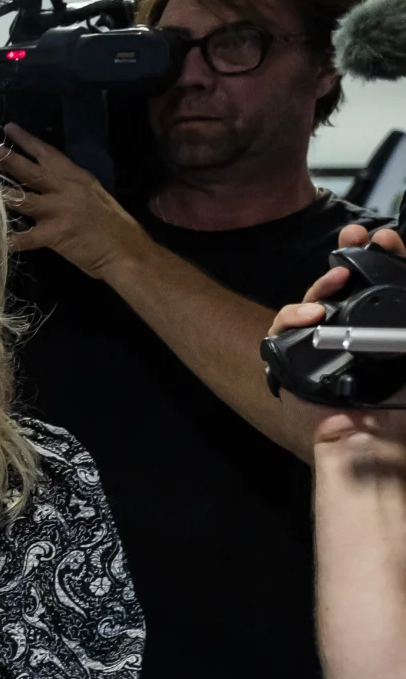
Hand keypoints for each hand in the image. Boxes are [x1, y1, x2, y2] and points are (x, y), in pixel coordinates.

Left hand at [0, 124, 148, 282]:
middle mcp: (66, 188)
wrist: (128, 251)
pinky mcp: (55, 234)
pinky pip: (24, 237)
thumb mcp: (93, 195)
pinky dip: (6, 239)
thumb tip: (47, 180)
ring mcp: (60, 210)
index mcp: (77, 178)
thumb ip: (70, 186)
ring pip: (21, 198)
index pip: (48, 153)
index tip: (8, 128)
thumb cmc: (113, 226)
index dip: (27, 140)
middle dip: (6, 159)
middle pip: (30, 170)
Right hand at [274, 225, 405, 435]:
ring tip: (340, 275)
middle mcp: (349, 333)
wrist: (370, 442)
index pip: (381, 285)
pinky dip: (294, 316)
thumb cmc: (399, 408)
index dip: (384, 259)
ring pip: (312, 302)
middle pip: (343, 285)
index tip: (388, 241)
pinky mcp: (289, 358)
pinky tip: (314, 314)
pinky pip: (283, 328)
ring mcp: (318, 344)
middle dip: (350, 255)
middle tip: (356, 236)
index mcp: (381, 330)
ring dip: (323, 284)